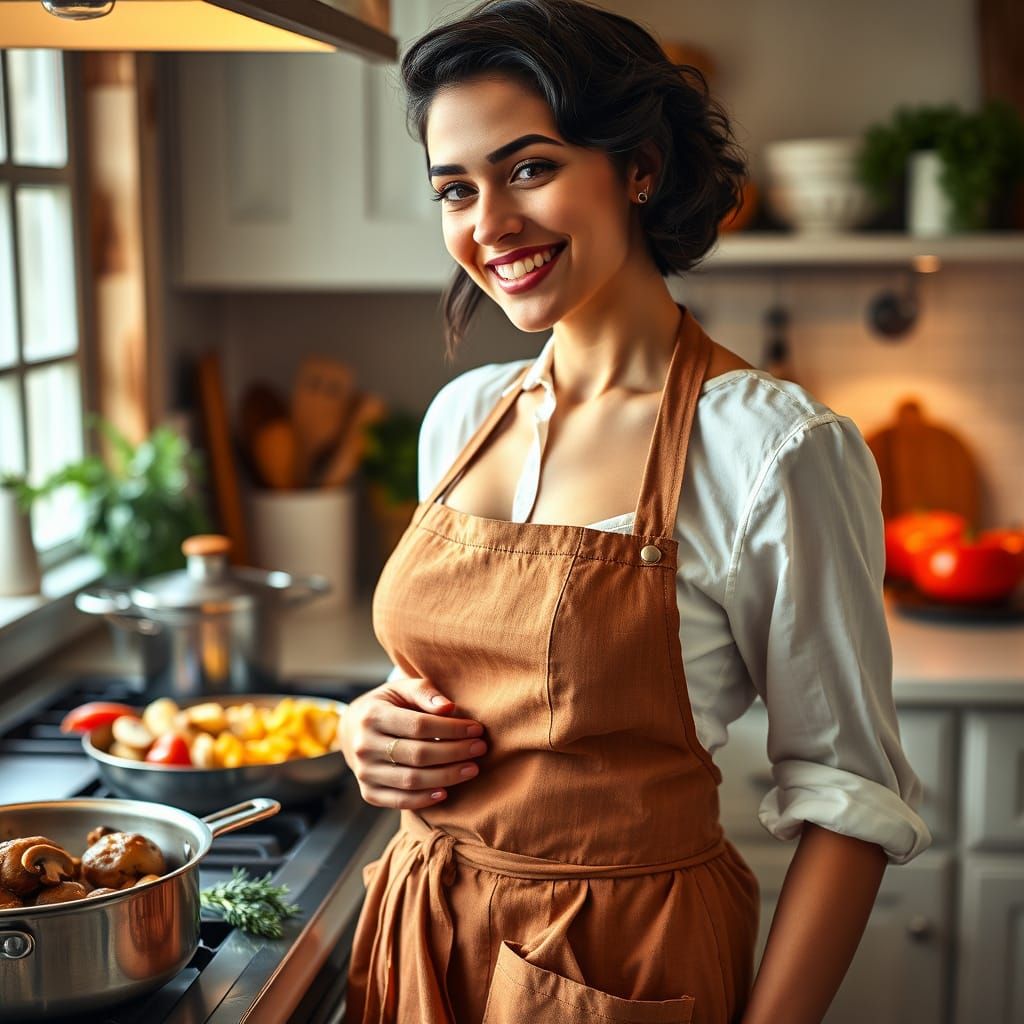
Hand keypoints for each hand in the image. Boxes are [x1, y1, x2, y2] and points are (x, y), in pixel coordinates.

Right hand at [338, 675, 486, 809]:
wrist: (353, 730)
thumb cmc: (388, 705)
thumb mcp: (402, 689)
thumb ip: (425, 692)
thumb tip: (449, 708)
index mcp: (372, 715)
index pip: (419, 725)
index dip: (451, 728)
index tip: (476, 729)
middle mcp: (364, 746)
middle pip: (418, 754)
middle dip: (455, 752)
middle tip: (480, 748)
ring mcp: (364, 772)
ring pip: (411, 780)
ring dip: (446, 777)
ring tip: (472, 768)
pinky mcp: (368, 793)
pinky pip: (399, 801)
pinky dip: (424, 799)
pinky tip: (446, 792)